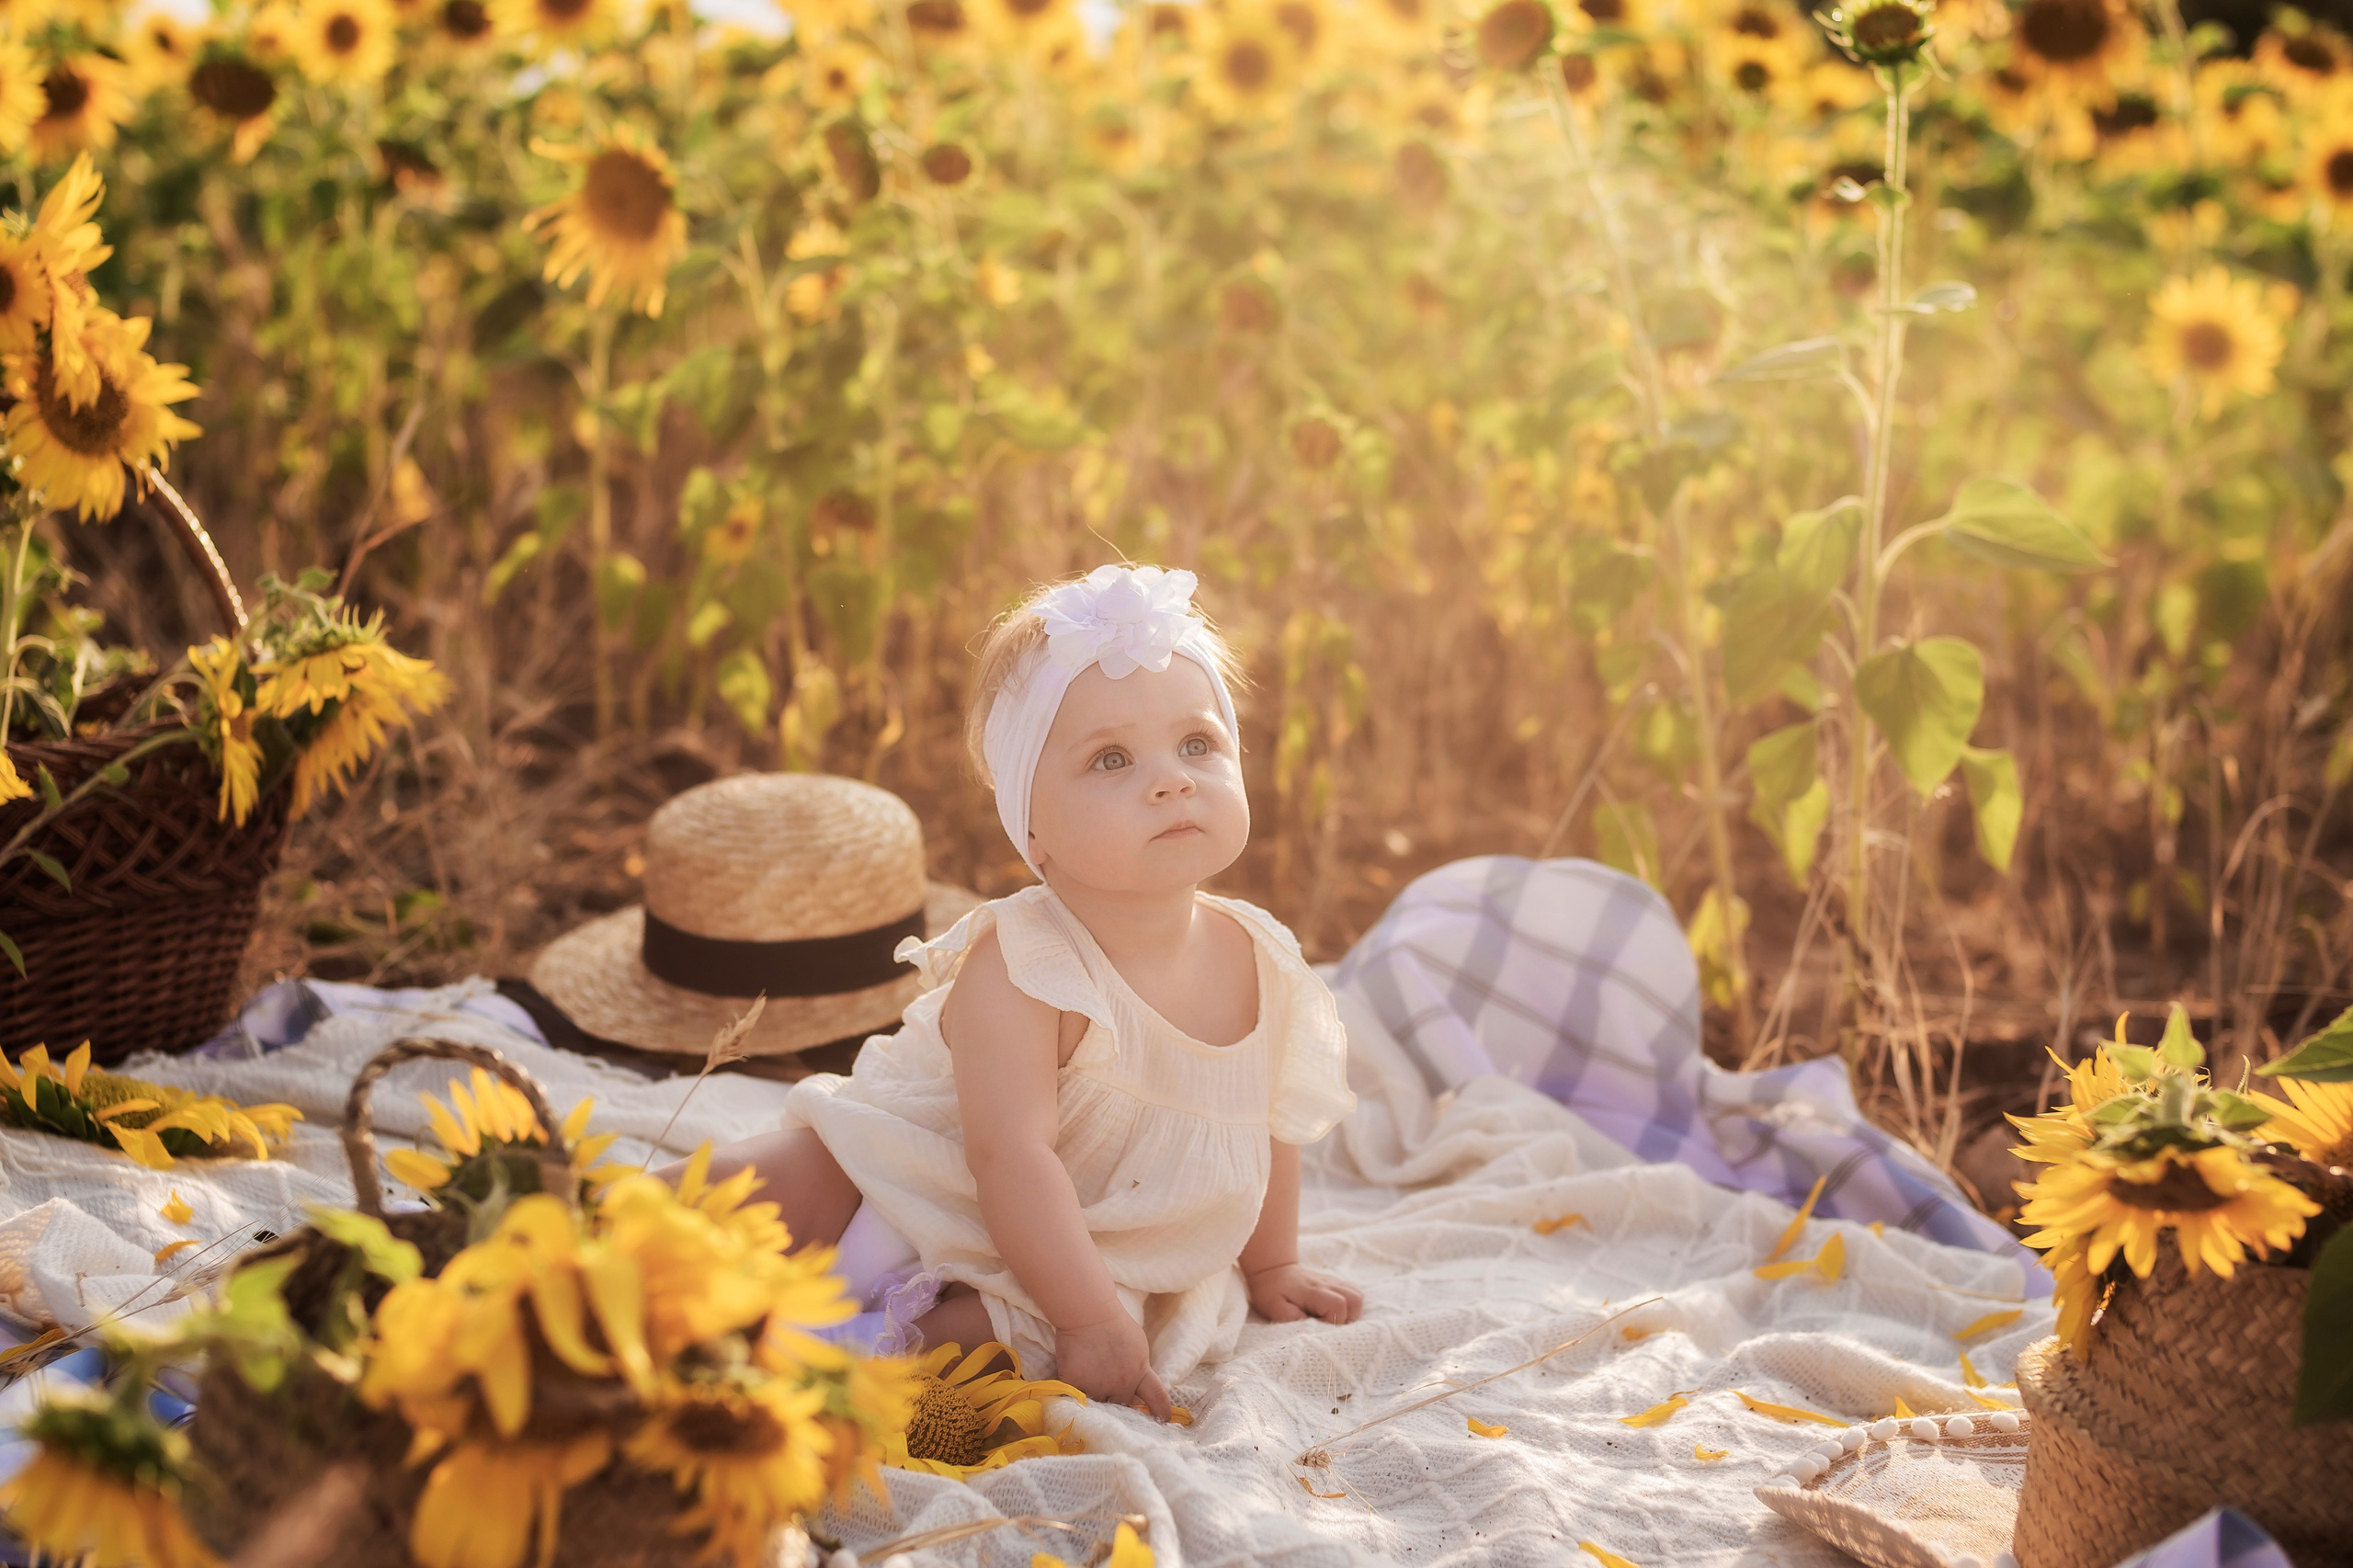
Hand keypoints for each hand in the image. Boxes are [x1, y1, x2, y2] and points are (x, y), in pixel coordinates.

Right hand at [1052, 1307, 1170, 1420]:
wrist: (1087, 1311)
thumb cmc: (1114, 1322)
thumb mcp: (1137, 1345)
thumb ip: (1139, 1368)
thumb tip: (1139, 1385)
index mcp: (1140, 1372)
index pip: (1157, 1398)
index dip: (1161, 1413)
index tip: (1163, 1421)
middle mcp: (1121, 1383)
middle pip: (1122, 1406)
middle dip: (1117, 1401)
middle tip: (1109, 1391)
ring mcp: (1097, 1385)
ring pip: (1097, 1406)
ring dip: (1095, 1398)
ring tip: (1089, 1382)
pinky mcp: (1076, 1384)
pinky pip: (1075, 1397)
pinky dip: (1074, 1391)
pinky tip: (1073, 1378)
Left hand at [1245, 1262, 1362, 1324]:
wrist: (1274, 1270)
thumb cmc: (1272, 1292)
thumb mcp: (1273, 1307)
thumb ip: (1290, 1318)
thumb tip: (1309, 1328)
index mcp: (1313, 1291)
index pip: (1338, 1305)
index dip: (1332, 1321)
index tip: (1318, 1326)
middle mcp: (1328, 1284)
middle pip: (1355, 1300)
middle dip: (1347, 1319)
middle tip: (1329, 1326)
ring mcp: (1334, 1282)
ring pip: (1357, 1297)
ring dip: (1350, 1314)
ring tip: (1332, 1321)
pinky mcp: (1337, 1284)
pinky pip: (1354, 1294)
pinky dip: (1350, 1307)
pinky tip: (1334, 1313)